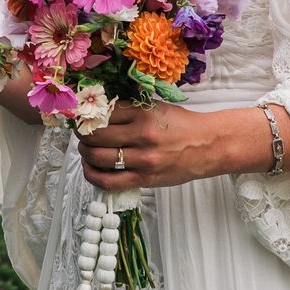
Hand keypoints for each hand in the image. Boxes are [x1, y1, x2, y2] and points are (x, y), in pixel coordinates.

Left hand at [78, 102, 232, 189]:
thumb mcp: (156, 108)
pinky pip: (109, 181)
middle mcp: (142, 135)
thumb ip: (129, 110)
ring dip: (85, 153)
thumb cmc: (181, 125)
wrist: (207, 146)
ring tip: (86, 149)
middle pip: (95, 135)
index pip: (103, 112)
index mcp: (144, 113)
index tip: (83, 117)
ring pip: (98, 157)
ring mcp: (143, 159)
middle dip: (82, 134)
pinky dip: (93, 175)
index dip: (88, 115)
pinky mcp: (144, 179)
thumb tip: (97, 112)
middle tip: (81, 133)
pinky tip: (90, 169)